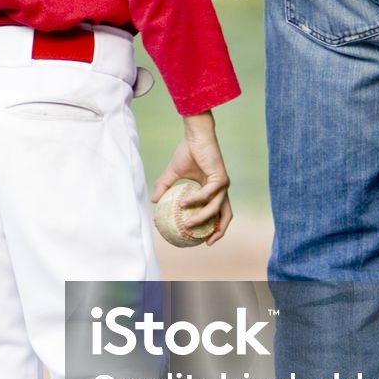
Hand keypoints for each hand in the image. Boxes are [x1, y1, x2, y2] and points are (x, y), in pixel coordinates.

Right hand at [152, 112, 232, 246]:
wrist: (194, 135)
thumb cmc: (186, 152)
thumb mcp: (172, 173)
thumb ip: (164, 187)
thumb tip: (153, 201)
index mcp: (213, 189)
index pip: (218, 212)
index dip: (215, 227)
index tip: (205, 240)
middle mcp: (221, 188)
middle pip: (226, 215)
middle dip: (219, 231)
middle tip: (207, 242)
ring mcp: (222, 183)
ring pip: (215, 208)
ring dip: (202, 218)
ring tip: (187, 224)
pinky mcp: (220, 177)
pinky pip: (207, 193)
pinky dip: (196, 200)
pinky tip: (184, 203)